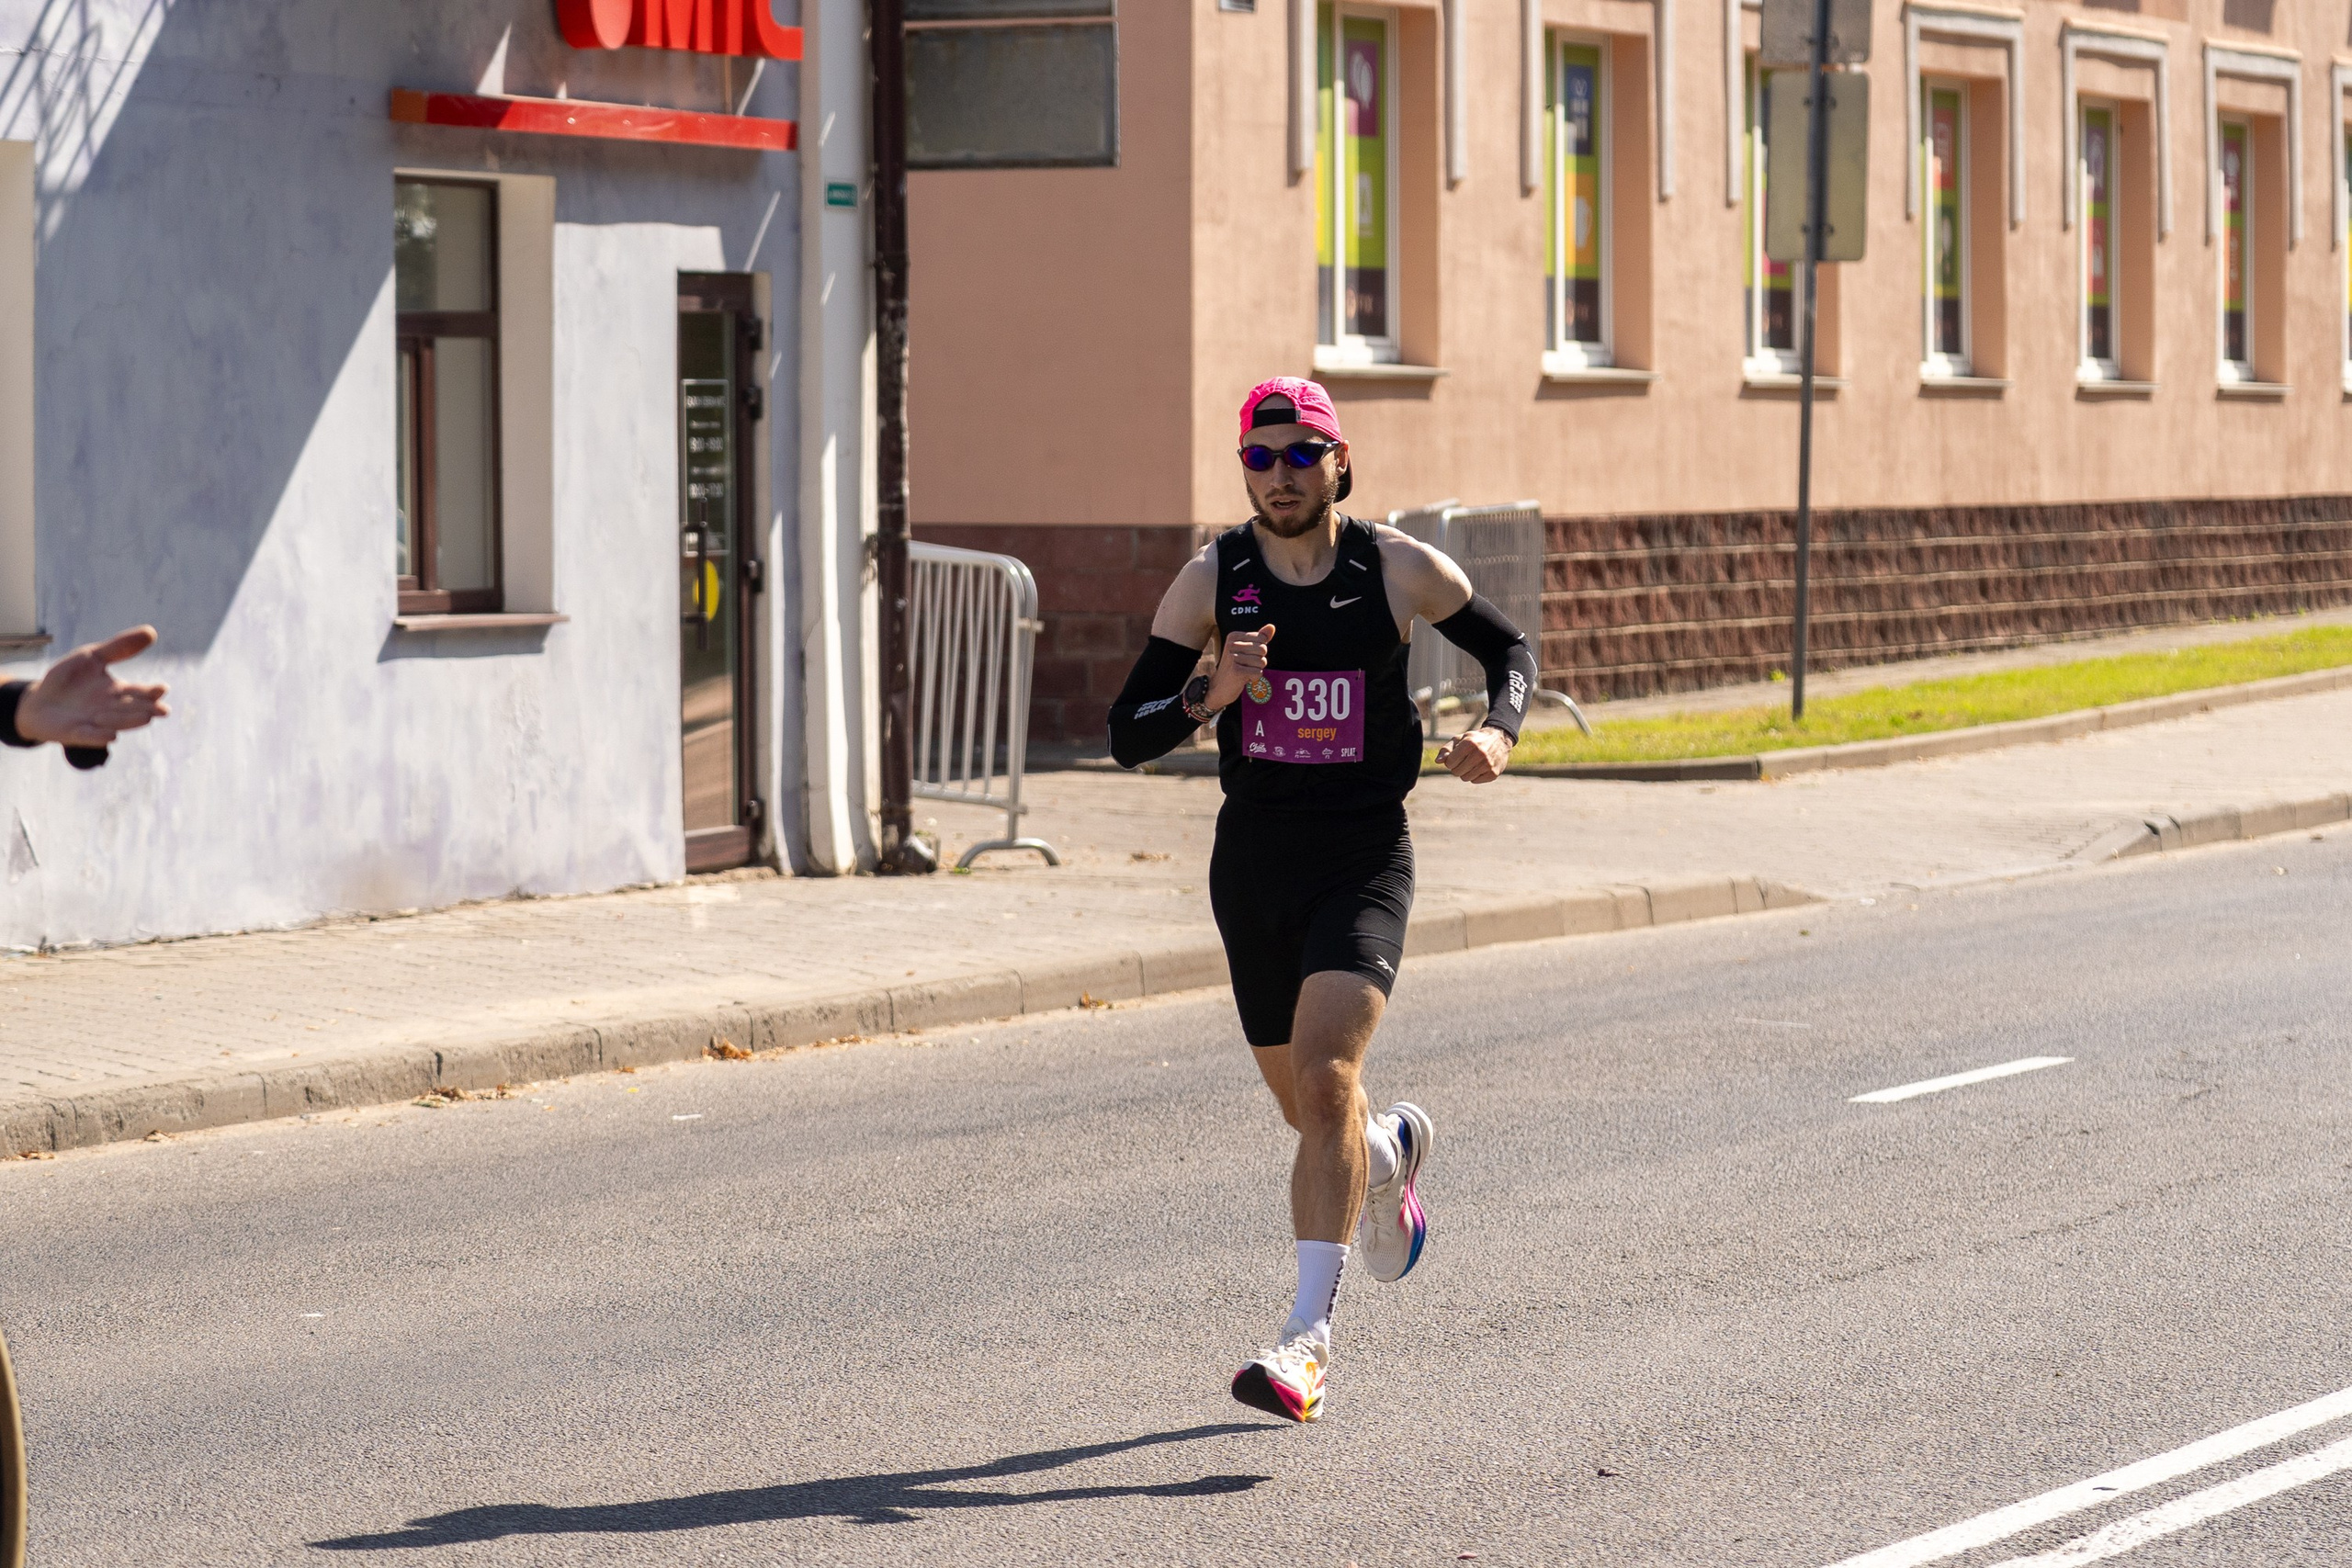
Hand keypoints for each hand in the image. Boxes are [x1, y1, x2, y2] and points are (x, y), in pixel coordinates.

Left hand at [15, 626, 169, 747]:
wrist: (37, 701)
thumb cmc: (68, 679)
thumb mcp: (91, 657)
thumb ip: (119, 647)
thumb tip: (152, 631)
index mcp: (118, 691)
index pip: (140, 693)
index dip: (152, 692)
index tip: (162, 689)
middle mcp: (111, 709)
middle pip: (133, 710)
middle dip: (148, 710)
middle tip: (163, 711)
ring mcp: (95, 723)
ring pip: (117, 724)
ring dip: (129, 721)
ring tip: (146, 718)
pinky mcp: (76, 734)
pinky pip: (90, 737)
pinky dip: (99, 736)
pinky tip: (111, 735)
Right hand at [1206, 624, 1274, 708]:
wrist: (1218, 688)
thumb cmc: (1235, 668)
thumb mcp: (1246, 650)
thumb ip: (1260, 638)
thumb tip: (1272, 626)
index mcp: (1233, 636)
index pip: (1262, 639)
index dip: (1259, 651)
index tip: (1245, 657)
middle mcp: (1232, 645)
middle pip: (1263, 649)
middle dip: (1259, 660)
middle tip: (1245, 666)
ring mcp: (1233, 658)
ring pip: (1262, 662)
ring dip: (1256, 670)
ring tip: (1243, 672)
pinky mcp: (1236, 671)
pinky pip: (1259, 673)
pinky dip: (1254, 678)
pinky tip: (1243, 679)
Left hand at [1435, 725, 1510, 783]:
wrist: (1499, 739)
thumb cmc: (1475, 740)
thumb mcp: (1460, 739)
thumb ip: (1446, 749)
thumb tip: (1438, 761)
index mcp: (1469, 744)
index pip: (1450, 763)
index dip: (1450, 761)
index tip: (1456, 757)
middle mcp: (1479, 754)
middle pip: (1456, 772)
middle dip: (1457, 767)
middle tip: (1464, 760)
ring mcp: (1488, 764)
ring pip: (1465, 778)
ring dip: (1465, 772)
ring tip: (1472, 763)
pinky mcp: (1493, 773)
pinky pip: (1475, 781)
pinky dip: (1475, 775)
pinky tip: (1480, 766)